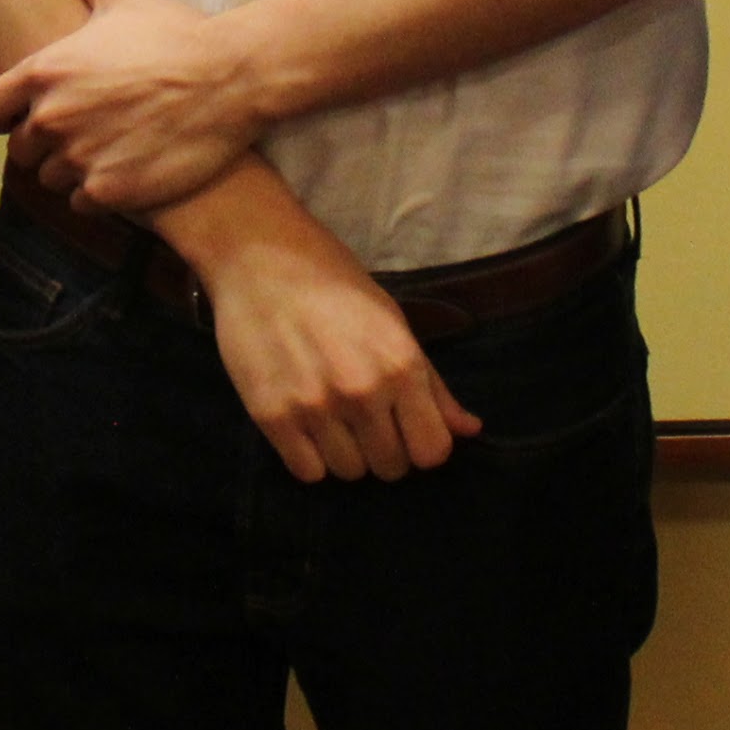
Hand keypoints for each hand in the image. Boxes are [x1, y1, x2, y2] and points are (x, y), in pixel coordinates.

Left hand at [0, 0, 265, 216]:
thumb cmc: (174, 33)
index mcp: (45, 72)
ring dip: (71, 168)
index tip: (29, 111)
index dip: (5, 113)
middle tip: (86, 125)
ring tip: (109, 145)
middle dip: (46, 141)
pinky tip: (126, 167)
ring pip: (51, 179)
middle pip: (21, 149)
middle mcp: (53, 118)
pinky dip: (98, 192)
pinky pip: (80, 203)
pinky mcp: (109, 191)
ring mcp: (80, 158)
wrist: (230, 78)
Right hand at [181, 215, 481, 482]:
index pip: (432, 451)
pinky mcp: (271, 415)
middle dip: (384, 448)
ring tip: (333, 417)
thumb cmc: (333, 283)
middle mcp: (362, 391)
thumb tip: (470, 430)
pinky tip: (305, 423)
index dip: (423, 443)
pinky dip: (309, 456)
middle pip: (391, 467)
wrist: (259, 256)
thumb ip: (432, 383)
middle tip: (366, 419)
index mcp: (401, 365)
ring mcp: (314, 406)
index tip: (406, 427)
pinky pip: (307, 472)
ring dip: (346, 453)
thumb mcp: (393, 322)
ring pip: (348, 473)